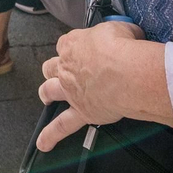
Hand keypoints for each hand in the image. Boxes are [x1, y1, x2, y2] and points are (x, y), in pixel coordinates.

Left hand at [36, 20, 146, 151]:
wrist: (125, 71)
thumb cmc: (123, 48)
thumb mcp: (122, 29)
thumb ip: (121, 32)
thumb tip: (129, 33)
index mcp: (74, 43)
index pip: (67, 44)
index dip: (73, 47)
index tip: (83, 49)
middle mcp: (67, 66)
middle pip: (51, 66)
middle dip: (54, 69)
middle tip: (61, 72)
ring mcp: (70, 90)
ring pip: (49, 90)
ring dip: (46, 93)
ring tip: (47, 98)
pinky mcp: (80, 111)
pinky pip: (62, 125)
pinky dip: (51, 135)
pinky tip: (43, 143)